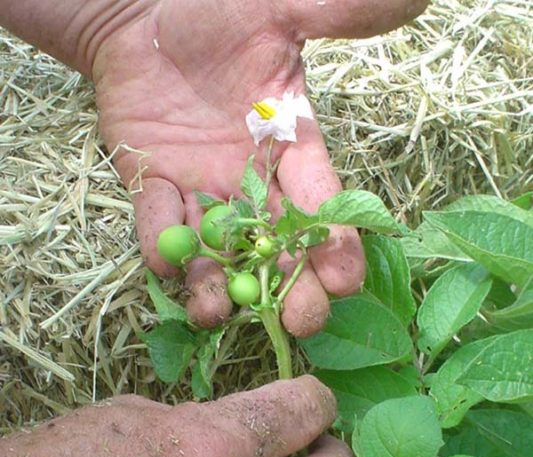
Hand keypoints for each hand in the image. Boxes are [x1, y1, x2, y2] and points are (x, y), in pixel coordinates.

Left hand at [92, 0, 427, 335]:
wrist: (146, 20)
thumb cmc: (216, 13)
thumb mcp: (279, 10)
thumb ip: (335, 13)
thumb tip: (410, 1)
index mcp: (292, 147)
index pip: (322, 203)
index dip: (336, 244)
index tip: (348, 281)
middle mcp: (252, 182)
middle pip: (276, 246)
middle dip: (289, 287)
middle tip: (299, 324)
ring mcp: (202, 190)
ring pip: (217, 251)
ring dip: (217, 286)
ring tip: (217, 313)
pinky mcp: (155, 187)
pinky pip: (157, 224)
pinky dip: (160, 247)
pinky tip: (165, 269)